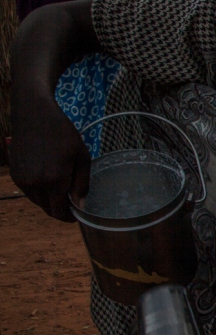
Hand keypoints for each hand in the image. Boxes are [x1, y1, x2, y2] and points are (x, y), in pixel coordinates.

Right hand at [9, 95, 89, 221]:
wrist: (35, 116)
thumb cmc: (63, 134)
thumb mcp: (82, 157)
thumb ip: (82, 184)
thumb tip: (80, 205)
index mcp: (55, 180)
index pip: (59, 211)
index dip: (68, 217)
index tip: (76, 216)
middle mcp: (36, 183)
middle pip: (48, 209)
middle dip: (60, 210)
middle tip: (72, 204)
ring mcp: (23, 180)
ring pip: (38, 202)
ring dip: (50, 201)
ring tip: (62, 190)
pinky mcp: (15, 175)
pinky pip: (29, 192)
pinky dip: (39, 192)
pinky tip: (49, 181)